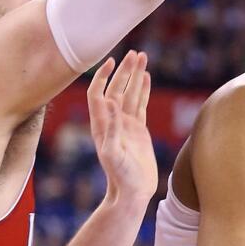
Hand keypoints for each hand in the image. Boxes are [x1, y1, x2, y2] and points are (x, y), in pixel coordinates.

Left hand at [88, 50, 156, 205]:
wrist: (132, 192)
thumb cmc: (121, 177)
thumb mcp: (114, 154)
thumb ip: (111, 129)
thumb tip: (109, 102)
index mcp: (101, 124)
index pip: (98, 93)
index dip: (102, 77)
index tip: (111, 61)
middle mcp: (112, 120)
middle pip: (116, 88)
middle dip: (124, 70)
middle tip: (135, 53)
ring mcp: (125, 124)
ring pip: (129, 93)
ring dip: (134, 76)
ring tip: (142, 57)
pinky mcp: (137, 129)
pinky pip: (139, 104)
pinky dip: (143, 89)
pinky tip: (146, 77)